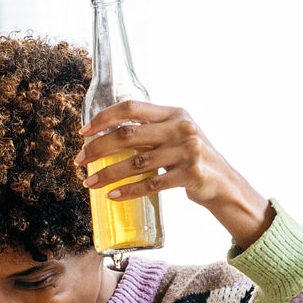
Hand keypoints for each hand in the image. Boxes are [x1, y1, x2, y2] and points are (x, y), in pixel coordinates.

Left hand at [77, 101, 273, 250]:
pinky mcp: (190, 174)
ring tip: (90, 183)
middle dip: (98, 148)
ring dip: (108, 174)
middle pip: (128, 134)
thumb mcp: (175, 135)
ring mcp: (187, 151)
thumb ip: (149, 131)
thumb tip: (105, 136)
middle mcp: (181, 127)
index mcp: (173, 113)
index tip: (83, 133)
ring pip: (136, 162)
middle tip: (79, 161)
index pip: (131, 107)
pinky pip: (151, 184)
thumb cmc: (190, 158)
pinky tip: (112, 195)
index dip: (104, 118)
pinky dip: (129, 191)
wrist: (223, 183)